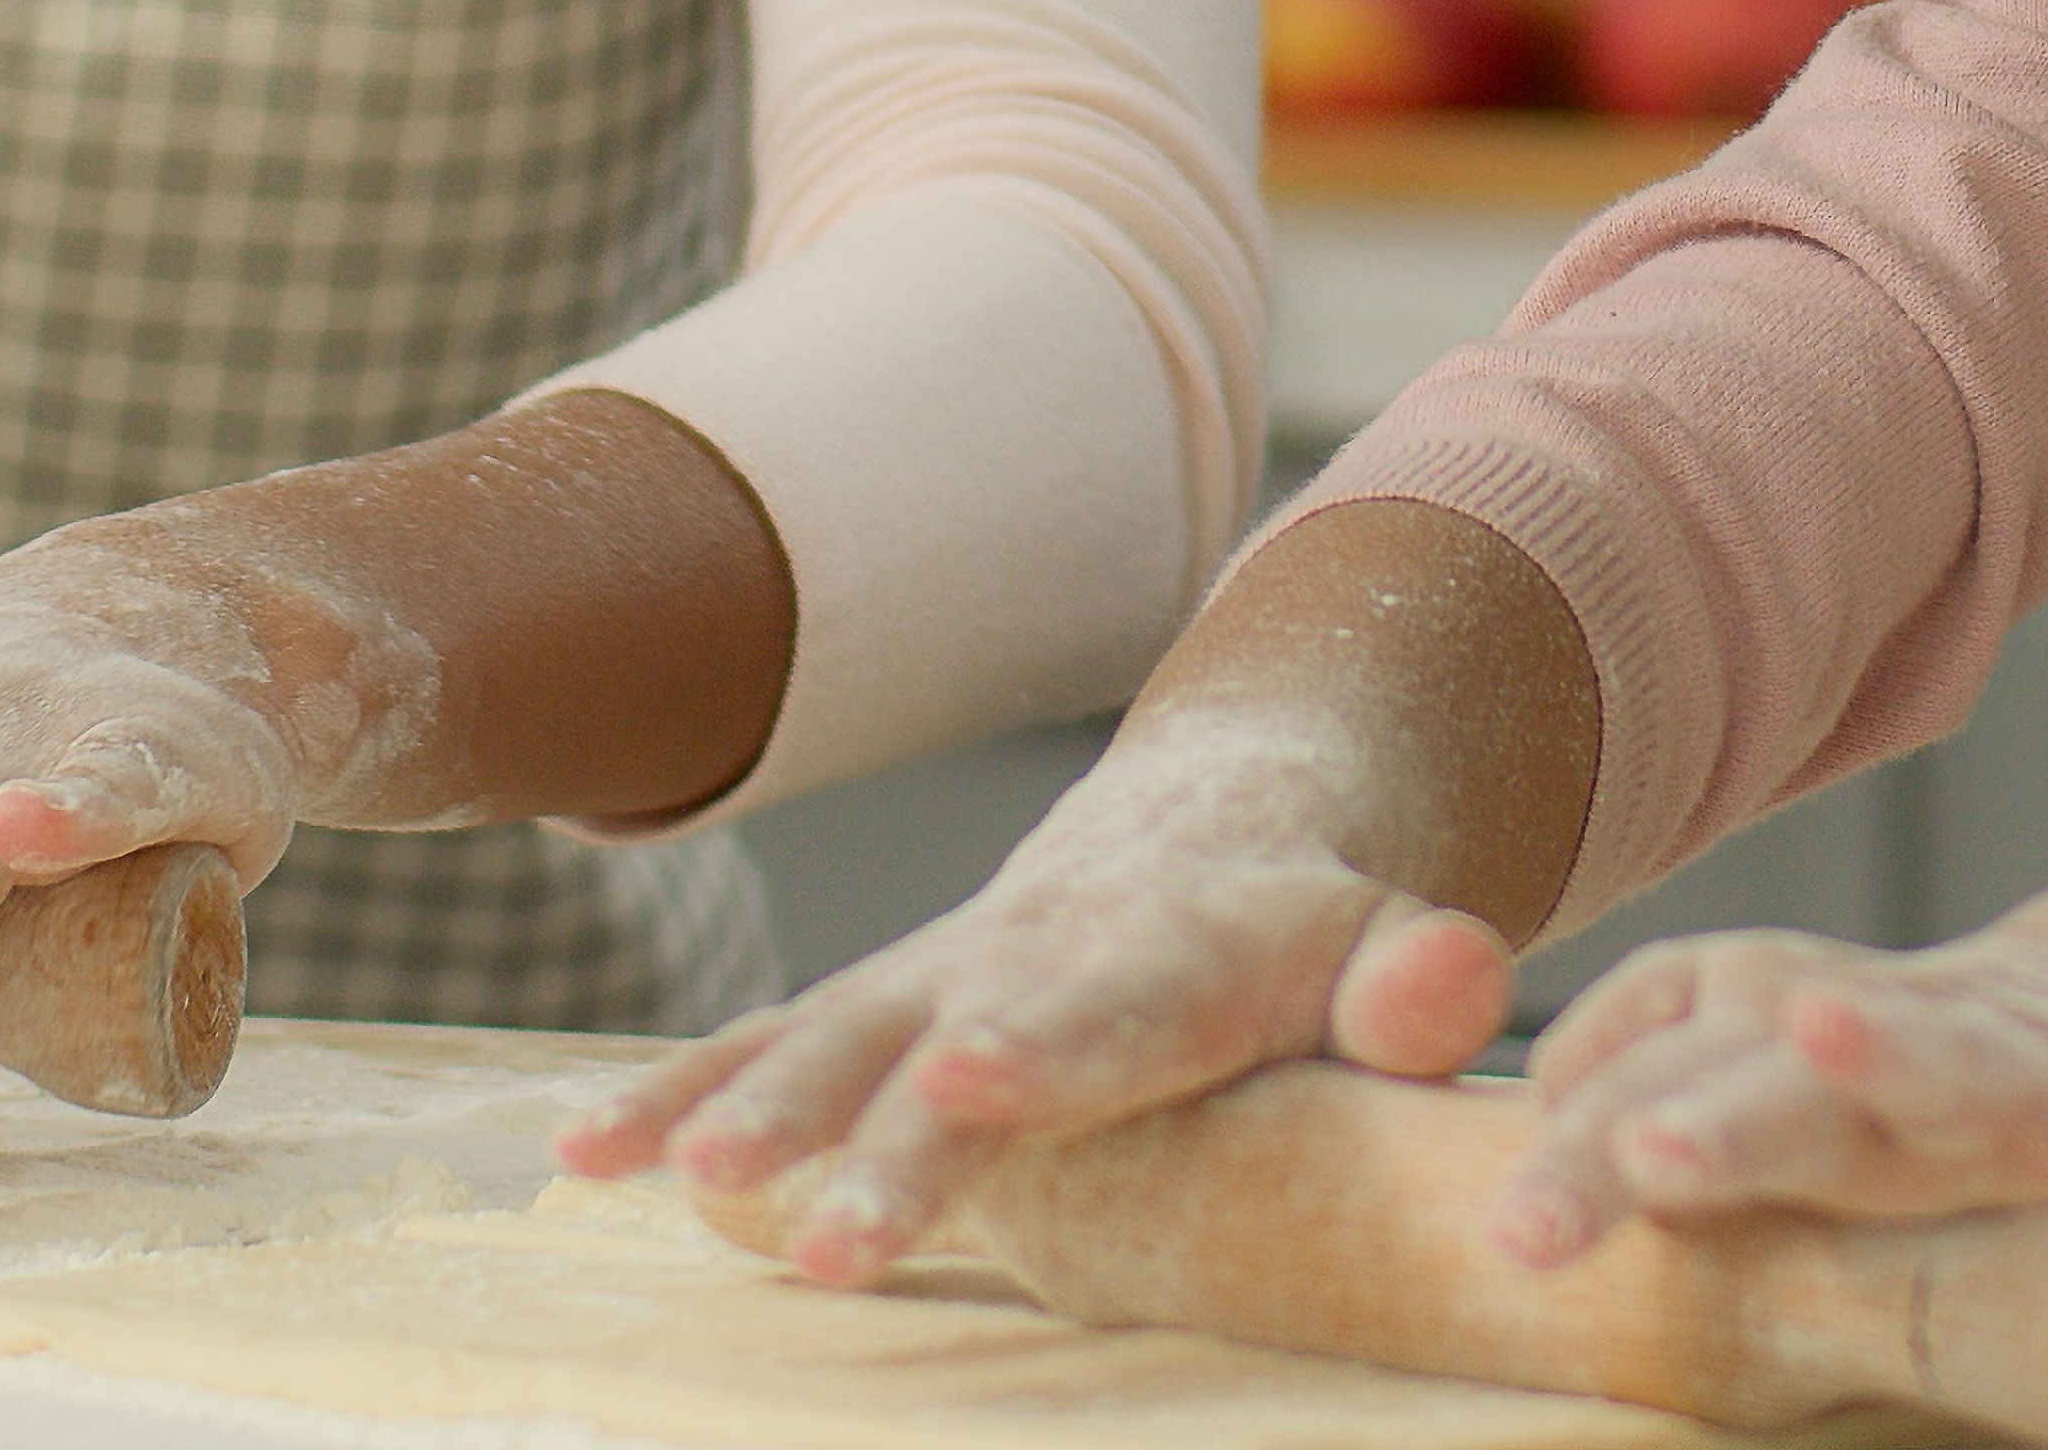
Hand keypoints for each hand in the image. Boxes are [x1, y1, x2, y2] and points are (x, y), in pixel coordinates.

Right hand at [551, 727, 1523, 1284]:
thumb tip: (1461, 977)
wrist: (1205, 827)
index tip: (974, 1077)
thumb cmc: (1305, 930)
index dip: (1045, 1042)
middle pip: (947, 1046)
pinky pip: (764, 1050)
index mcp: (1171, 950)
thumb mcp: (1387, 943)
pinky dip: (675, 1099)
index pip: (1110, 1003)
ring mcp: (935, 979)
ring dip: (748, 1111)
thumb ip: (1417, 980)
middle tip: (807, 1221)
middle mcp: (1031, 955)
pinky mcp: (873, 1010)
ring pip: (831, 1042)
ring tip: (676, 1185)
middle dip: (877, 1130)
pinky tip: (585, 1163)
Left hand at [1494, 880, 2047, 1262]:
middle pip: (1795, 1087)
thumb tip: (1530, 1137)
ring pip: (1960, 1062)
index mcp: (1799, 1063)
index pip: (1677, 1083)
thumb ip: (1675, 1097)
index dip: (1598, 1138)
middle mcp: (1905, 1055)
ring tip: (1822, 1034)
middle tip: (1643, 1159)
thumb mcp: (1808, 1099)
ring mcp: (2040, 1077)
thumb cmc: (1947, 1091)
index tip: (1520, 1223)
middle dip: (1723, 1124)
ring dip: (1897, 1048)